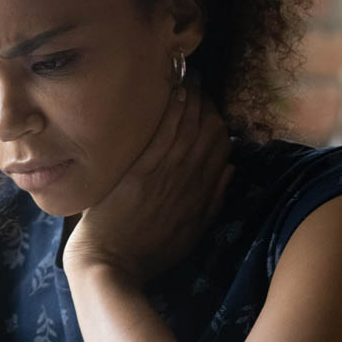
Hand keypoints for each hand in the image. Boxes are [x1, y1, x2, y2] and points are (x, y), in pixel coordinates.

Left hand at [62, 82, 233, 287]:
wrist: (111, 264)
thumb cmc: (147, 252)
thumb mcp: (191, 232)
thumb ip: (212, 200)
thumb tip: (230, 169)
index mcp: (200, 195)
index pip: (221, 150)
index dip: (220, 124)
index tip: (213, 105)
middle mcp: (187, 182)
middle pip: (207, 134)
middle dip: (207, 104)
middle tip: (202, 81)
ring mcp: (164, 176)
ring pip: (187, 130)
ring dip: (192, 101)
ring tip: (190, 77)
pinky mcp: (139, 173)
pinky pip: (161, 137)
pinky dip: (171, 113)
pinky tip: (176, 93)